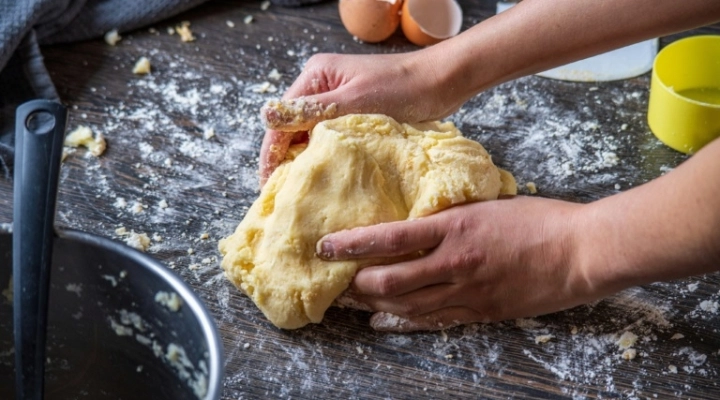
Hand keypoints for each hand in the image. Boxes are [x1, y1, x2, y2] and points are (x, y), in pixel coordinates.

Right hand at [259, 51, 467, 184]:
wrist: (442, 82)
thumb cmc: (403, 87)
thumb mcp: (354, 100)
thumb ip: (312, 110)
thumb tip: (266, 116)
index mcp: (315, 76)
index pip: (282, 120)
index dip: (271, 153)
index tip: (268, 185)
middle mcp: (321, 87)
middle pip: (292, 128)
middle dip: (286, 160)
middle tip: (283, 196)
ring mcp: (338, 101)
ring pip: (311, 136)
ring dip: (307, 161)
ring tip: (301, 193)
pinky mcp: (354, 114)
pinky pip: (331, 139)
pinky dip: (327, 157)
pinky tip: (326, 178)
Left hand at [316, 196, 592, 331]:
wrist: (579, 252)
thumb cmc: (538, 220)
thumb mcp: (486, 205)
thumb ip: (450, 217)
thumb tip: (418, 221)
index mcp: (454, 227)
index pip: (390, 237)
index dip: (352, 244)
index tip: (326, 246)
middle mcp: (454, 262)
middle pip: (389, 280)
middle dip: (356, 284)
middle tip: (336, 281)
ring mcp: (467, 292)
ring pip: (406, 306)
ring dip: (374, 305)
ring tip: (352, 302)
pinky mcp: (481, 312)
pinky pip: (433, 321)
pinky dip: (404, 322)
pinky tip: (384, 321)